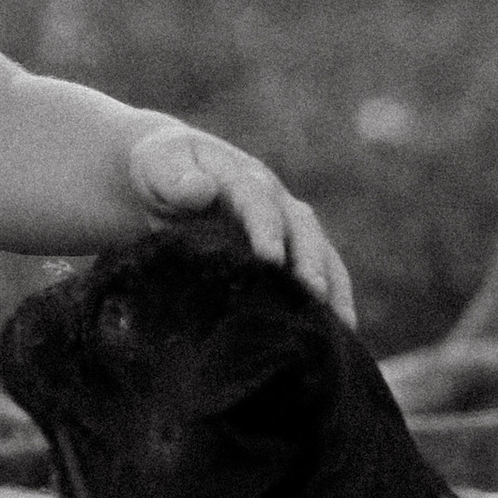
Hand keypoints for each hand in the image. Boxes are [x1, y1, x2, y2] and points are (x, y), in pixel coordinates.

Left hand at [127, 121, 355, 324]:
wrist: (172, 174)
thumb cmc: (160, 170)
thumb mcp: (157, 165)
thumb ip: (172, 176)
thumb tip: (200, 191)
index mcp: (242, 177)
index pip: (259, 202)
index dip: (267, 229)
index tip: (270, 258)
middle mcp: (275, 200)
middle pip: (302, 228)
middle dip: (310, 261)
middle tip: (315, 294)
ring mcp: (286, 226)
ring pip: (321, 252)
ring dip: (333, 286)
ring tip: (340, 324)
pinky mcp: (288, 252)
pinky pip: (320, 272)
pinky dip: (333, 298)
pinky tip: (337, 333)